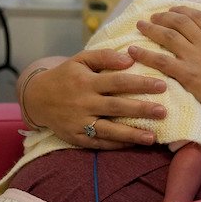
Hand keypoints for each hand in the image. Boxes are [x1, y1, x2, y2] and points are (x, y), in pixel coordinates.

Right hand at [22, 49, 165, 148]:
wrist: (37, 98)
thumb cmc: (65, 76)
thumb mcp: (80, 59)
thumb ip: (104, 57)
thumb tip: (129, 59)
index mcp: (86, 82)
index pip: (118, 82)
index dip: (140, 84)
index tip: (162, 85)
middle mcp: (84, 103)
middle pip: (117, 107)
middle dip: (141, 109)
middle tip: (163, 112)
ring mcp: (79, 122)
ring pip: (109, 130)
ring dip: (132, 134)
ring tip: (152, 138)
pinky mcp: (76, 138)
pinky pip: (99, 143)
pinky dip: (116, 145)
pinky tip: (133, 144)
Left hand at [133, 5, 200, 120]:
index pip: (198, 16)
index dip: (183, 10)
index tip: (172, 9)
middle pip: (180, 22)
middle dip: (164, 16)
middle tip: (152, 16)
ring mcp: (195, 57)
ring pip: (168, 36)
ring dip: (152, 28)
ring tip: (140, 25)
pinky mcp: (187, 73)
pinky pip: (161, 60)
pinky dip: (145, 54)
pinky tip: (132, 50)